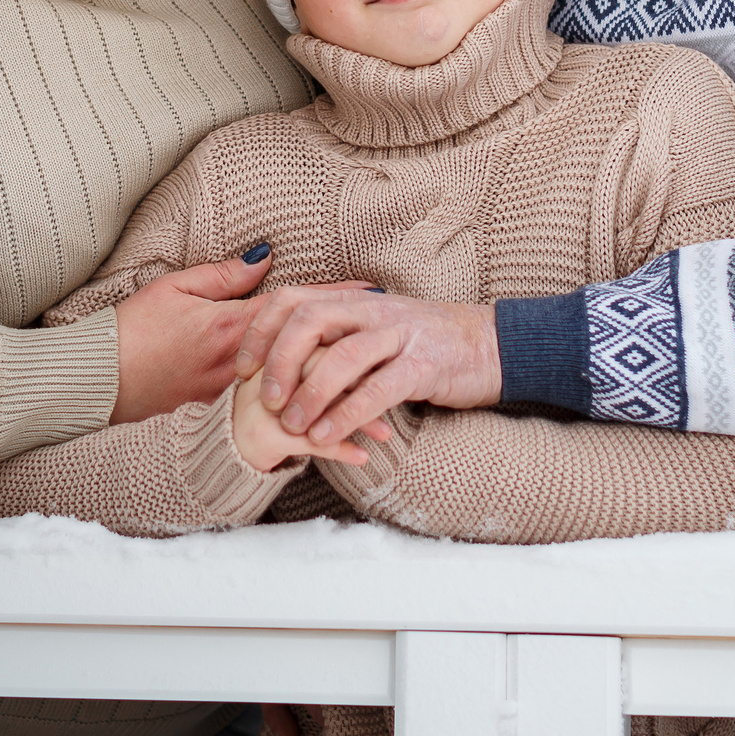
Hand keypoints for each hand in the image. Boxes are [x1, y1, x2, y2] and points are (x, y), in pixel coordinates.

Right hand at [110, 255, 383, 423]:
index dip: (335, 298)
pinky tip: (342, 454)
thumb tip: (264, 259)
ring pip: (299, 402)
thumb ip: (224, 277)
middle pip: (309, 360)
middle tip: (396, 360)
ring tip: (384, 419)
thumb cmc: (129, 331)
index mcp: (232, 324)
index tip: (373, 293)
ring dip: (342, 408)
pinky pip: (278, 435)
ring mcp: (233, 397)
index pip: (296, 308)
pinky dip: (313, 443)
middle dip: (354, 359)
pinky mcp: (223, 424)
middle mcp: (240, 363)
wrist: (95, 380)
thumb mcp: (175, 288)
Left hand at [235, 289, 501, 446]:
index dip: (259, 331)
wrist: (492, 345)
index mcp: (356, 301)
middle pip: (309, 320)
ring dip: (309, 393)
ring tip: (292, 425)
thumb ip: (338, 338)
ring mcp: (400, 336)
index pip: (292, 300)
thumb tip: (286, 360)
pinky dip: (347, 413)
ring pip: (343, 356)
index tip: (242, 368)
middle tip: (266, 398)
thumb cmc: (427, 344)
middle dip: (278, 359)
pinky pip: (378, 389)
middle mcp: (374, 310)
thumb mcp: (377, 330)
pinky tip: (328, 435)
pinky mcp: (425, 366)